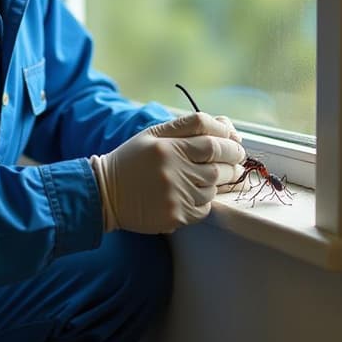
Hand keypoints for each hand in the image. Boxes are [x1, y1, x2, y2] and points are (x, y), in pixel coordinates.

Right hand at [90, 113, 245, 233]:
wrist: (105, 193)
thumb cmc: (132, 160)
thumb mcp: (153, 134)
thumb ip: (187, 126)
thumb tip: (226, 126)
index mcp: (166, 147)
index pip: (211, 140)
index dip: (229, 140)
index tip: (235, 142)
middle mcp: (172, 170)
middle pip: (219, 165)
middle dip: (233, 160)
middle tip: (236, 159)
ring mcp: (175, 195)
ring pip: (213, 187)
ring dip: (218, 181)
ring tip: (208, 175)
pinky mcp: (175, 215)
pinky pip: (204, 208)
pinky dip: (205, 200)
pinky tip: (192, 193)